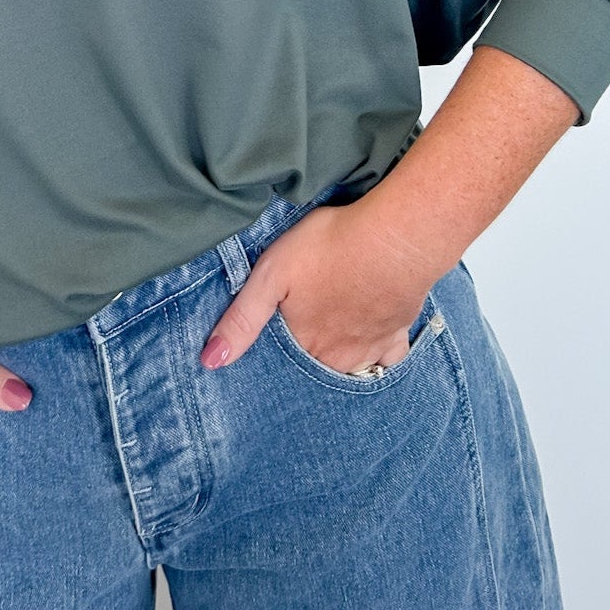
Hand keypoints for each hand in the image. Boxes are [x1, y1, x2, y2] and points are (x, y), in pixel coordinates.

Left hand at [200, 203, 430, 375]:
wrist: (392, 241)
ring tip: (331, 340)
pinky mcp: (398, 334)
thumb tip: (210, 361)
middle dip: (306, 362)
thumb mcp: (270, 276)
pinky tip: (374, 342)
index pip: (284, 365)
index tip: (275, 344)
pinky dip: (381, 356)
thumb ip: (242, 319)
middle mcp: (336, 357)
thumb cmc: (328, 248)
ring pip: (351, 368)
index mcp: (304, 345)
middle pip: (315, 367)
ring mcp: (371, 348)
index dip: (277, 355)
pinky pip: (389, 359)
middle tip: (303, 338)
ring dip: (339, 361)